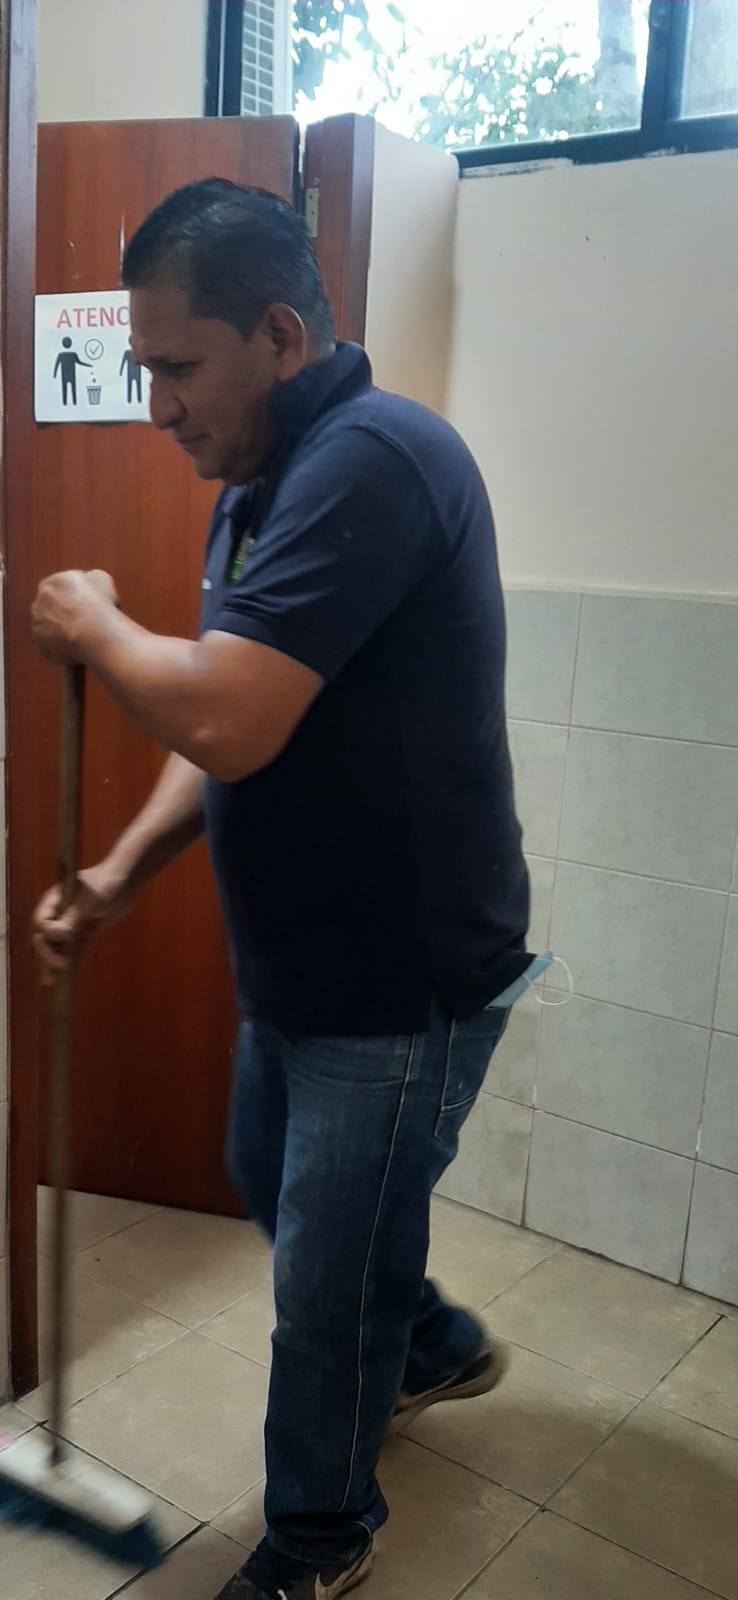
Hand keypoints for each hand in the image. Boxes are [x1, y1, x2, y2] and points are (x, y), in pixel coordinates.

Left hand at [31, 569, 117, 662]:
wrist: (92, 632)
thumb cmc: (99, 605)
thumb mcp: (101, 579)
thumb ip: (91, 577)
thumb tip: (90, 579)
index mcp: (52, 583)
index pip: (63, 589)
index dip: (77, 598)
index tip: (89, 606)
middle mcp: (39, 601)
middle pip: (54, 608)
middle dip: (67, 614)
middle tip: (85, 622)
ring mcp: (37, 624)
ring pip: (51, 628)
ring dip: (63, 631)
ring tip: (83, 638)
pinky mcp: (40, 644)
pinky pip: (51, 646)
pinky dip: (62, 648)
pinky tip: (78, 650)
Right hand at [32, 860, 133, 986]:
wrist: (125, 883)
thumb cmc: (106, 885)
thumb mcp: (88, 902)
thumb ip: (71, 919)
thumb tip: (53, 936)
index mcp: (54, 901)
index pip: (42, 922)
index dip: (49, 935)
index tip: (64, 940)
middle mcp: (59, 913)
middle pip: (46, 938)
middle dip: (48, 956)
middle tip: (54, 973)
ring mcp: (70, 922)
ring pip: (59, 946)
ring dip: (57, 963)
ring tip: (52, 983)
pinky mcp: (83, 930)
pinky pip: (75, 948)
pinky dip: (75, 960)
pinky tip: (75, 974)